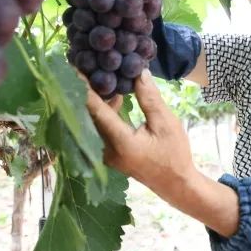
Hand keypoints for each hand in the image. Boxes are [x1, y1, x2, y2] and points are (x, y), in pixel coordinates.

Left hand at [84, 70, 196, 194]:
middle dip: (86, 91)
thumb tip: (139, 72)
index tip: (74, 70)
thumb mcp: (166, 123)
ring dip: (96, 101)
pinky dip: (104, 113)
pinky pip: (99, 129)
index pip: (97, 111)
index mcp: (121, 142)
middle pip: (89, 116)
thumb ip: (150, 99)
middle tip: (83, 67)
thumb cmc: (174, 154)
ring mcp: (106, 155)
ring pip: (93, 123)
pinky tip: (116, 100)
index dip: (85, 89)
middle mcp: (107, 150)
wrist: (175, 183)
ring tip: (101, 78)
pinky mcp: (108, 155)